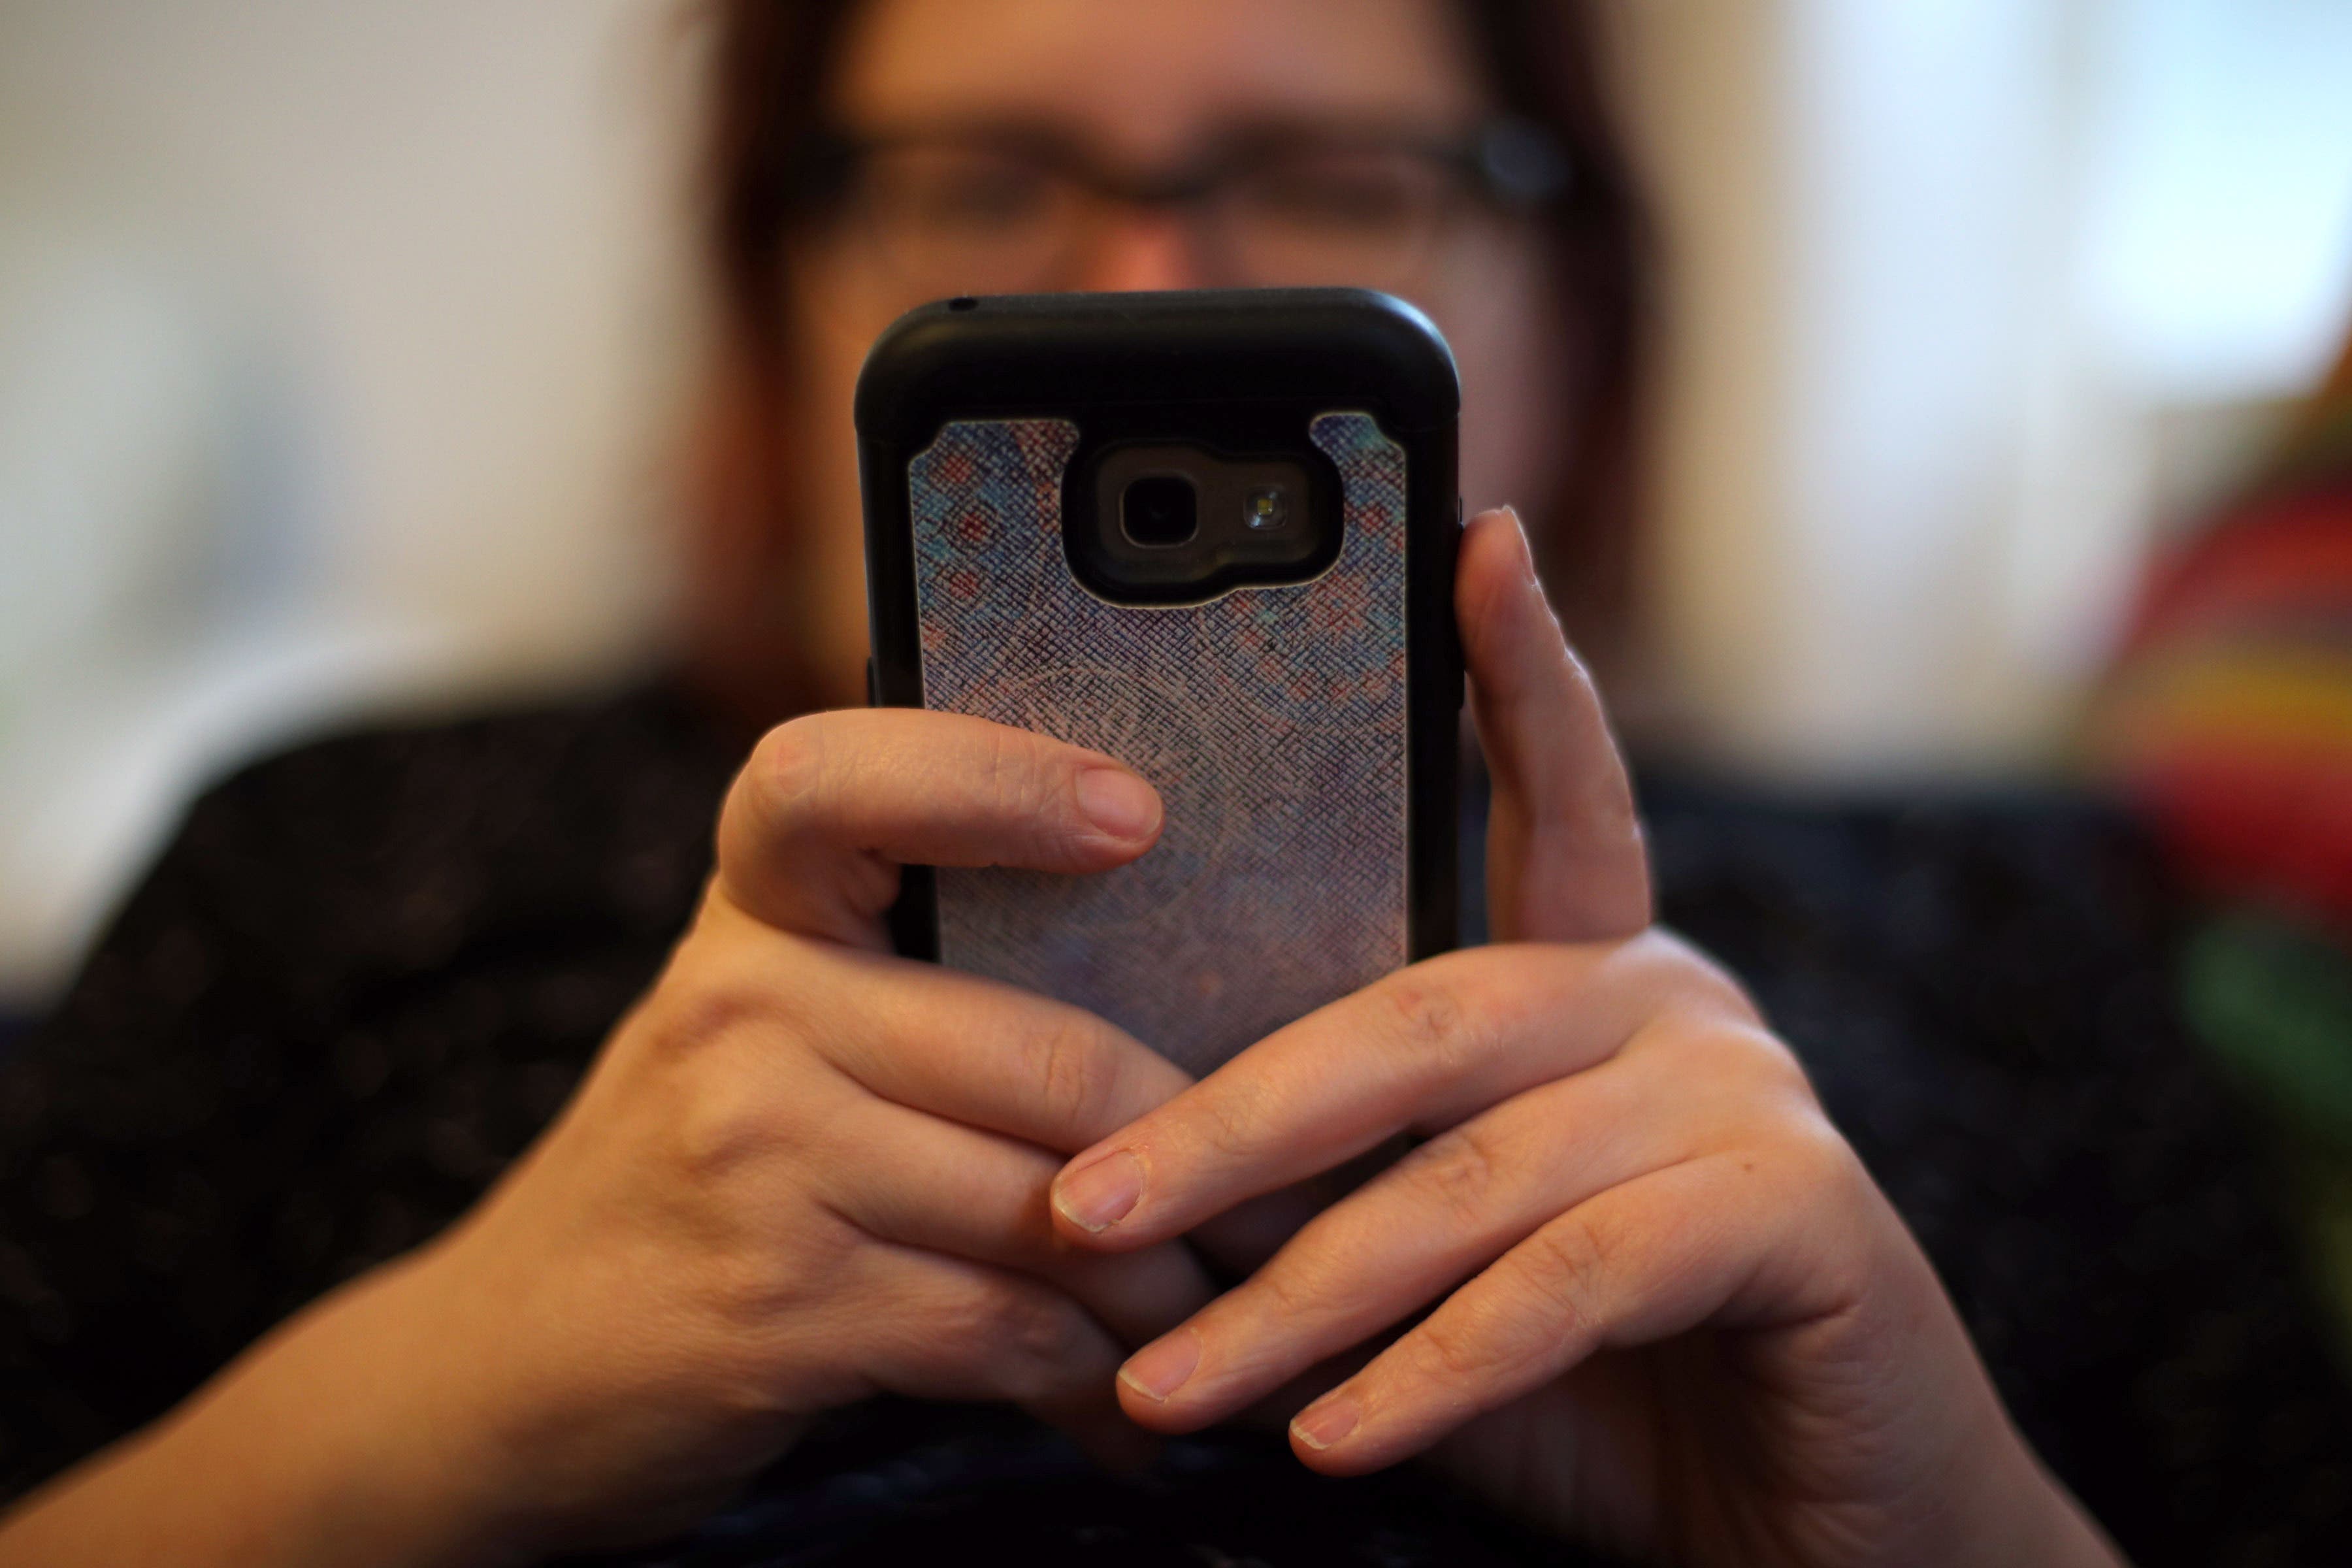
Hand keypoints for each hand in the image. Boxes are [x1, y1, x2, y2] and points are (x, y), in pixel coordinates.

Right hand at [0, 710, 1215, 1567]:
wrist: (489, 1369)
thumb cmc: (682, 1182)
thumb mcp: (754, 1037)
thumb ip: (905, 991)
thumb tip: (1169, 1006)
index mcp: (747, 923)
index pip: (835, 782)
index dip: (993, 776)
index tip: (1137, 812)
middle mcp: (741, 1013)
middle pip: (1046, 1052)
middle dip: (1201, 1150)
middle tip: (1291, 1200)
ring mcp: (751, 1160)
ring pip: (1052, 1207)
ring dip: (1169, 1290)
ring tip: (1230, 1318)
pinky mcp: (775, 1308)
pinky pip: (1007, 1333)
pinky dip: (1097, 1388)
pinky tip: (1132, 1420)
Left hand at [1046, 510, 2122, 1567]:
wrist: (1822, 1511)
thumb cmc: (1609, 1374)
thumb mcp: (1453, 1253)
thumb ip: (1347, 1186)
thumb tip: (1121, 1178)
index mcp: (1596, 966)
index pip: (1553, 790)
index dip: (1517, 665)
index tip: (1474, 533)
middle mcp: (1674, 998)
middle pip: (1419, 1019)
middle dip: (1229, 1128)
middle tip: (1078, 1209)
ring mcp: (1745, 1095)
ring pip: (1472, 1177)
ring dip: (1298, 1303)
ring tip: (1163, 1390)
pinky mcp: (1798, 1215)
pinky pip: (1572, 1283)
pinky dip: (1438, 1372)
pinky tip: (1334, 1438)